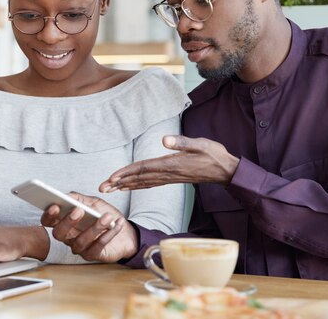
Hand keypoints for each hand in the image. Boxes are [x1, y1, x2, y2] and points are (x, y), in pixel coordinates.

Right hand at [40, 193, 137, 262]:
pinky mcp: (92, 255)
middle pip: (59, 233)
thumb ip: (80, 199)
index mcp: (65, 222)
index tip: (55, 206)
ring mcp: (80, 248)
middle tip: (79, 210)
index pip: (48, 221)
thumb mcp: (94, 202)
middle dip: (67, 222)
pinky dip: (108, 234)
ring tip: (107, 217)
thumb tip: (67, 196)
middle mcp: (69, 237)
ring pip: (80, 241)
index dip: (48, 215)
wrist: (126, 232)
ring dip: (94, 227)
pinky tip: (117, 224)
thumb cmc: (105, 215)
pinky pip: (97, 246)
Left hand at [100, 135, 238, 191]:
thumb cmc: (214, 155)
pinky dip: (137, 184)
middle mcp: (167, 173)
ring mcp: (169, 177)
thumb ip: (181, 142)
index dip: (125, 173)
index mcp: (171, 165)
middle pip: (138, 179)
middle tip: (101, 188)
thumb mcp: (200, 144)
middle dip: (118, 183)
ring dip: (125, 185)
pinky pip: (150, 183)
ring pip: (142, 183)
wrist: (225, 170)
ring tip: (109, 188)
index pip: (143, 169)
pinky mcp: (172, 178)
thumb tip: (164, 139)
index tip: (111, 178)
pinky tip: (129, 186)